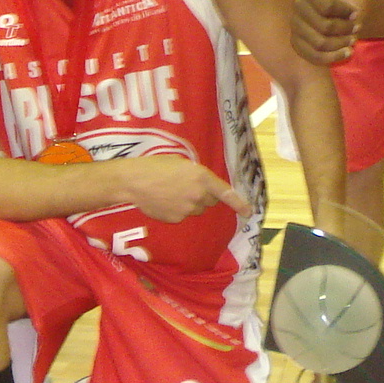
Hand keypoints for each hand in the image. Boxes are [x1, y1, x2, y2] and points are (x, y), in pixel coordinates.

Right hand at [117, 154, 250, 221]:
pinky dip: (177, 210)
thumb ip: (197, 174)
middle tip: (187, 186)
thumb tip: (204, 186)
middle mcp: (198, 195)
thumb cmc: (155, 166)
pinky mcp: (176, 219)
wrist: (134, 182)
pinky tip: (164, 200)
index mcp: (202, 177)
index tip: (249, 211)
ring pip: (196, 209)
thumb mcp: (181, 163)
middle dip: (203, 195)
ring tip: (171, 192)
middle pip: (210, 201)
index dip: (239, 203)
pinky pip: (183, 215)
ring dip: (190, 203)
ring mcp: (187, 210)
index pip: (226, 193)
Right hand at [292, 0, 365, 64]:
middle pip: (324, 28)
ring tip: (351, 39)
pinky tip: (346, 52)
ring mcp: (295, 26)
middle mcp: (297, 6)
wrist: (348, 14)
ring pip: (320, 44)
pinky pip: (314, 57)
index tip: (355, 12)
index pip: (327, 7)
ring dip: (341, 44)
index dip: (345, 12)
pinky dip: (333, 57)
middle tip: (356, 27)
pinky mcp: (297, 43)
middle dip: (345, 30)